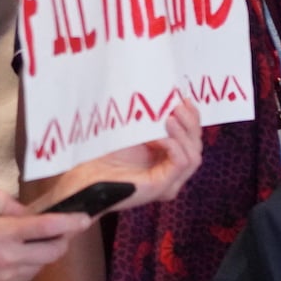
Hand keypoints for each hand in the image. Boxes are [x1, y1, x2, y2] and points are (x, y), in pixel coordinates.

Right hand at [0, 194, 88, 280]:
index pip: (47, 228)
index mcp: (0, 234)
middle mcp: (4, 260)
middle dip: (61, 240)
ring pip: (36, 267)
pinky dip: (22, 265)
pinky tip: (10, 254)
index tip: (84, 218)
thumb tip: (21, 209)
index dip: (70, 222)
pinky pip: (17, 278)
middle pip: (51, 253)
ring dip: (41, 253)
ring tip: (33, 239)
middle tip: (61, 228)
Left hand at [45, 99, 205, 215]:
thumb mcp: (134, 129)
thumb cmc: (104, 152)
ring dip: (184, 133)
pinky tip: (159, 135)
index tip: (184, 98)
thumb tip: (169, 93)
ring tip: (169, 117)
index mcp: (167, 158)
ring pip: (193, 155)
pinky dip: (174, 145)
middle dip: (191, 123)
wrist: (85, 175)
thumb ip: (152, 118)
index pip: (192, 138)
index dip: (192, 118)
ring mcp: (169, 182)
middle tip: (178, 105)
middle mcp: (171, 172)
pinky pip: (181, 163)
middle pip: (196, 145)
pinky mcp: (162, 187)